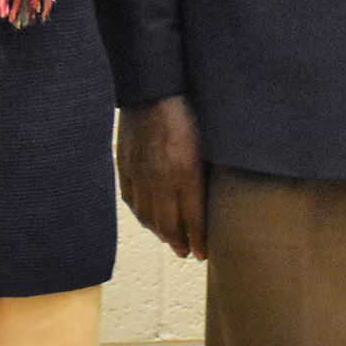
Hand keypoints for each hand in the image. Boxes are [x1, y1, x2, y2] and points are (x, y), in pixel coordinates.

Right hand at [117, 95, 208, 259]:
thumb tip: (218, 196)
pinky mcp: (126, 167)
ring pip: (149, 216)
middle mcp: (161, 180)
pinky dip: (142, 216)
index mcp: (186, 174)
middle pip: (169, 224)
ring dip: (161, 233)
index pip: (193, 219)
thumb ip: (210, 172)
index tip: (204, 254)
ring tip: (172, 242)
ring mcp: (140, 175)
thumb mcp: (209, 143)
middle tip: (189, 253)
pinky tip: (150, 222)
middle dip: (181, 242)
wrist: (153, 90)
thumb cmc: (190, 111)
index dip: (199, 240)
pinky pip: (132, 201)